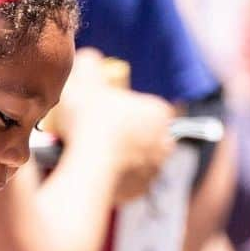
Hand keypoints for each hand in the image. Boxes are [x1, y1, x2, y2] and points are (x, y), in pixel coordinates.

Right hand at [51, 49, 174, 201]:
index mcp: (159, 113)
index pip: (147, 106)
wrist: (88, 166)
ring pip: (137, 158)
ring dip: (121, 154)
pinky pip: (127, 180)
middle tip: (97, 130)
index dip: (125, 106)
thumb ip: (89, 63)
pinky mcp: (141, 191)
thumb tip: (91, 58)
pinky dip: (114, 176)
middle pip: (144, 133)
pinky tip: (95, 170)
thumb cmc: (90, 120)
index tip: (105, 110)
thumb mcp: (84, 81)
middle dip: (126, 132)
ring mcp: (155, 169)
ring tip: (92, 150)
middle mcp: (165, 142)